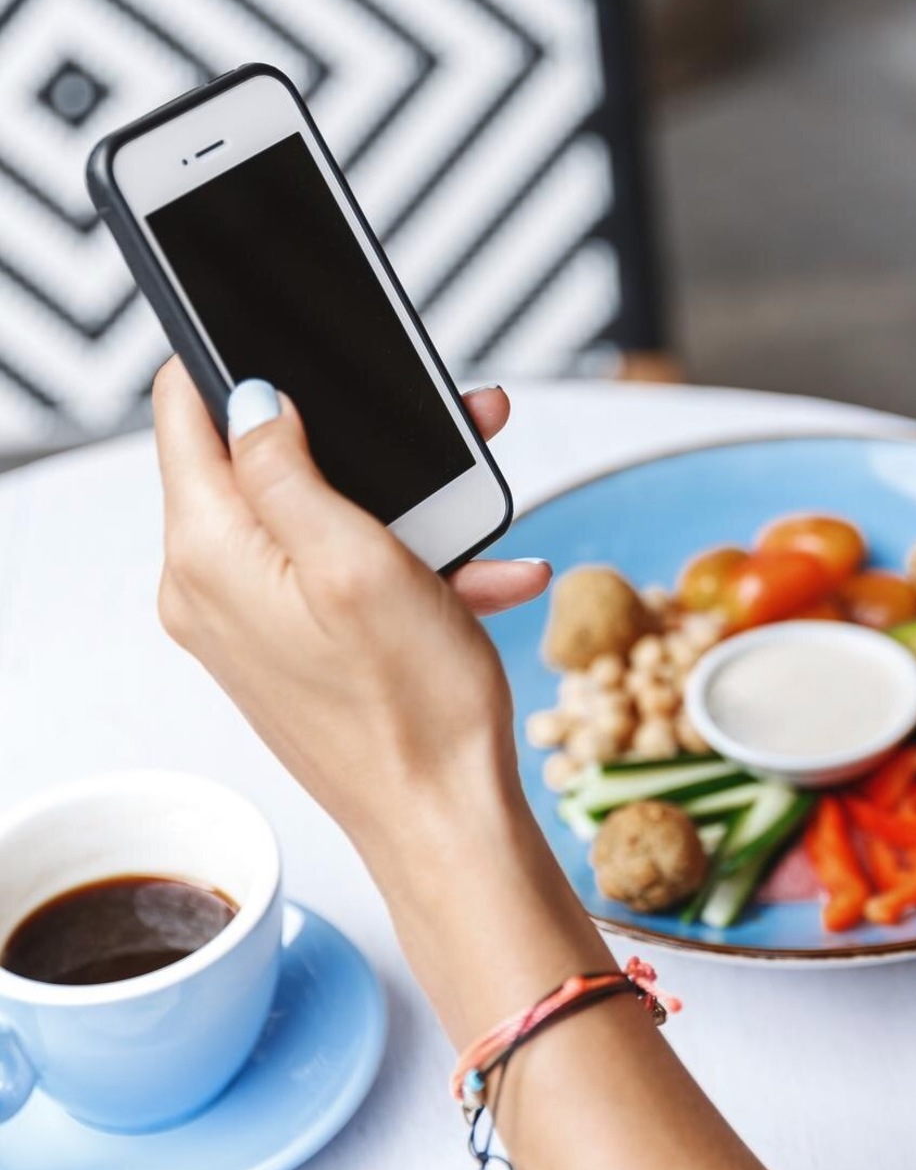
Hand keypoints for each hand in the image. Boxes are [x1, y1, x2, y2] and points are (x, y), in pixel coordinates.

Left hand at [151, 358, 548, 847]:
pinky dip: (401, 564)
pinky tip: (478, 574)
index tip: (294, 348)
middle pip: (259, 461)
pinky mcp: (289, 643)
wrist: (444, 820)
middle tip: (425, 424)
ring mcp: (249, 619)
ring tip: (472, 501)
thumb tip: (249, 399)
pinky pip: (335, 573)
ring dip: (394, 501)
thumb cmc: (412, 708)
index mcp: (210, 556)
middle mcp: (211, 587)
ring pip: (312, 515)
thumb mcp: (357, 561)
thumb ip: (284, 468)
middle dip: (344, 434)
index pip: (183, 414)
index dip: (233, 365)